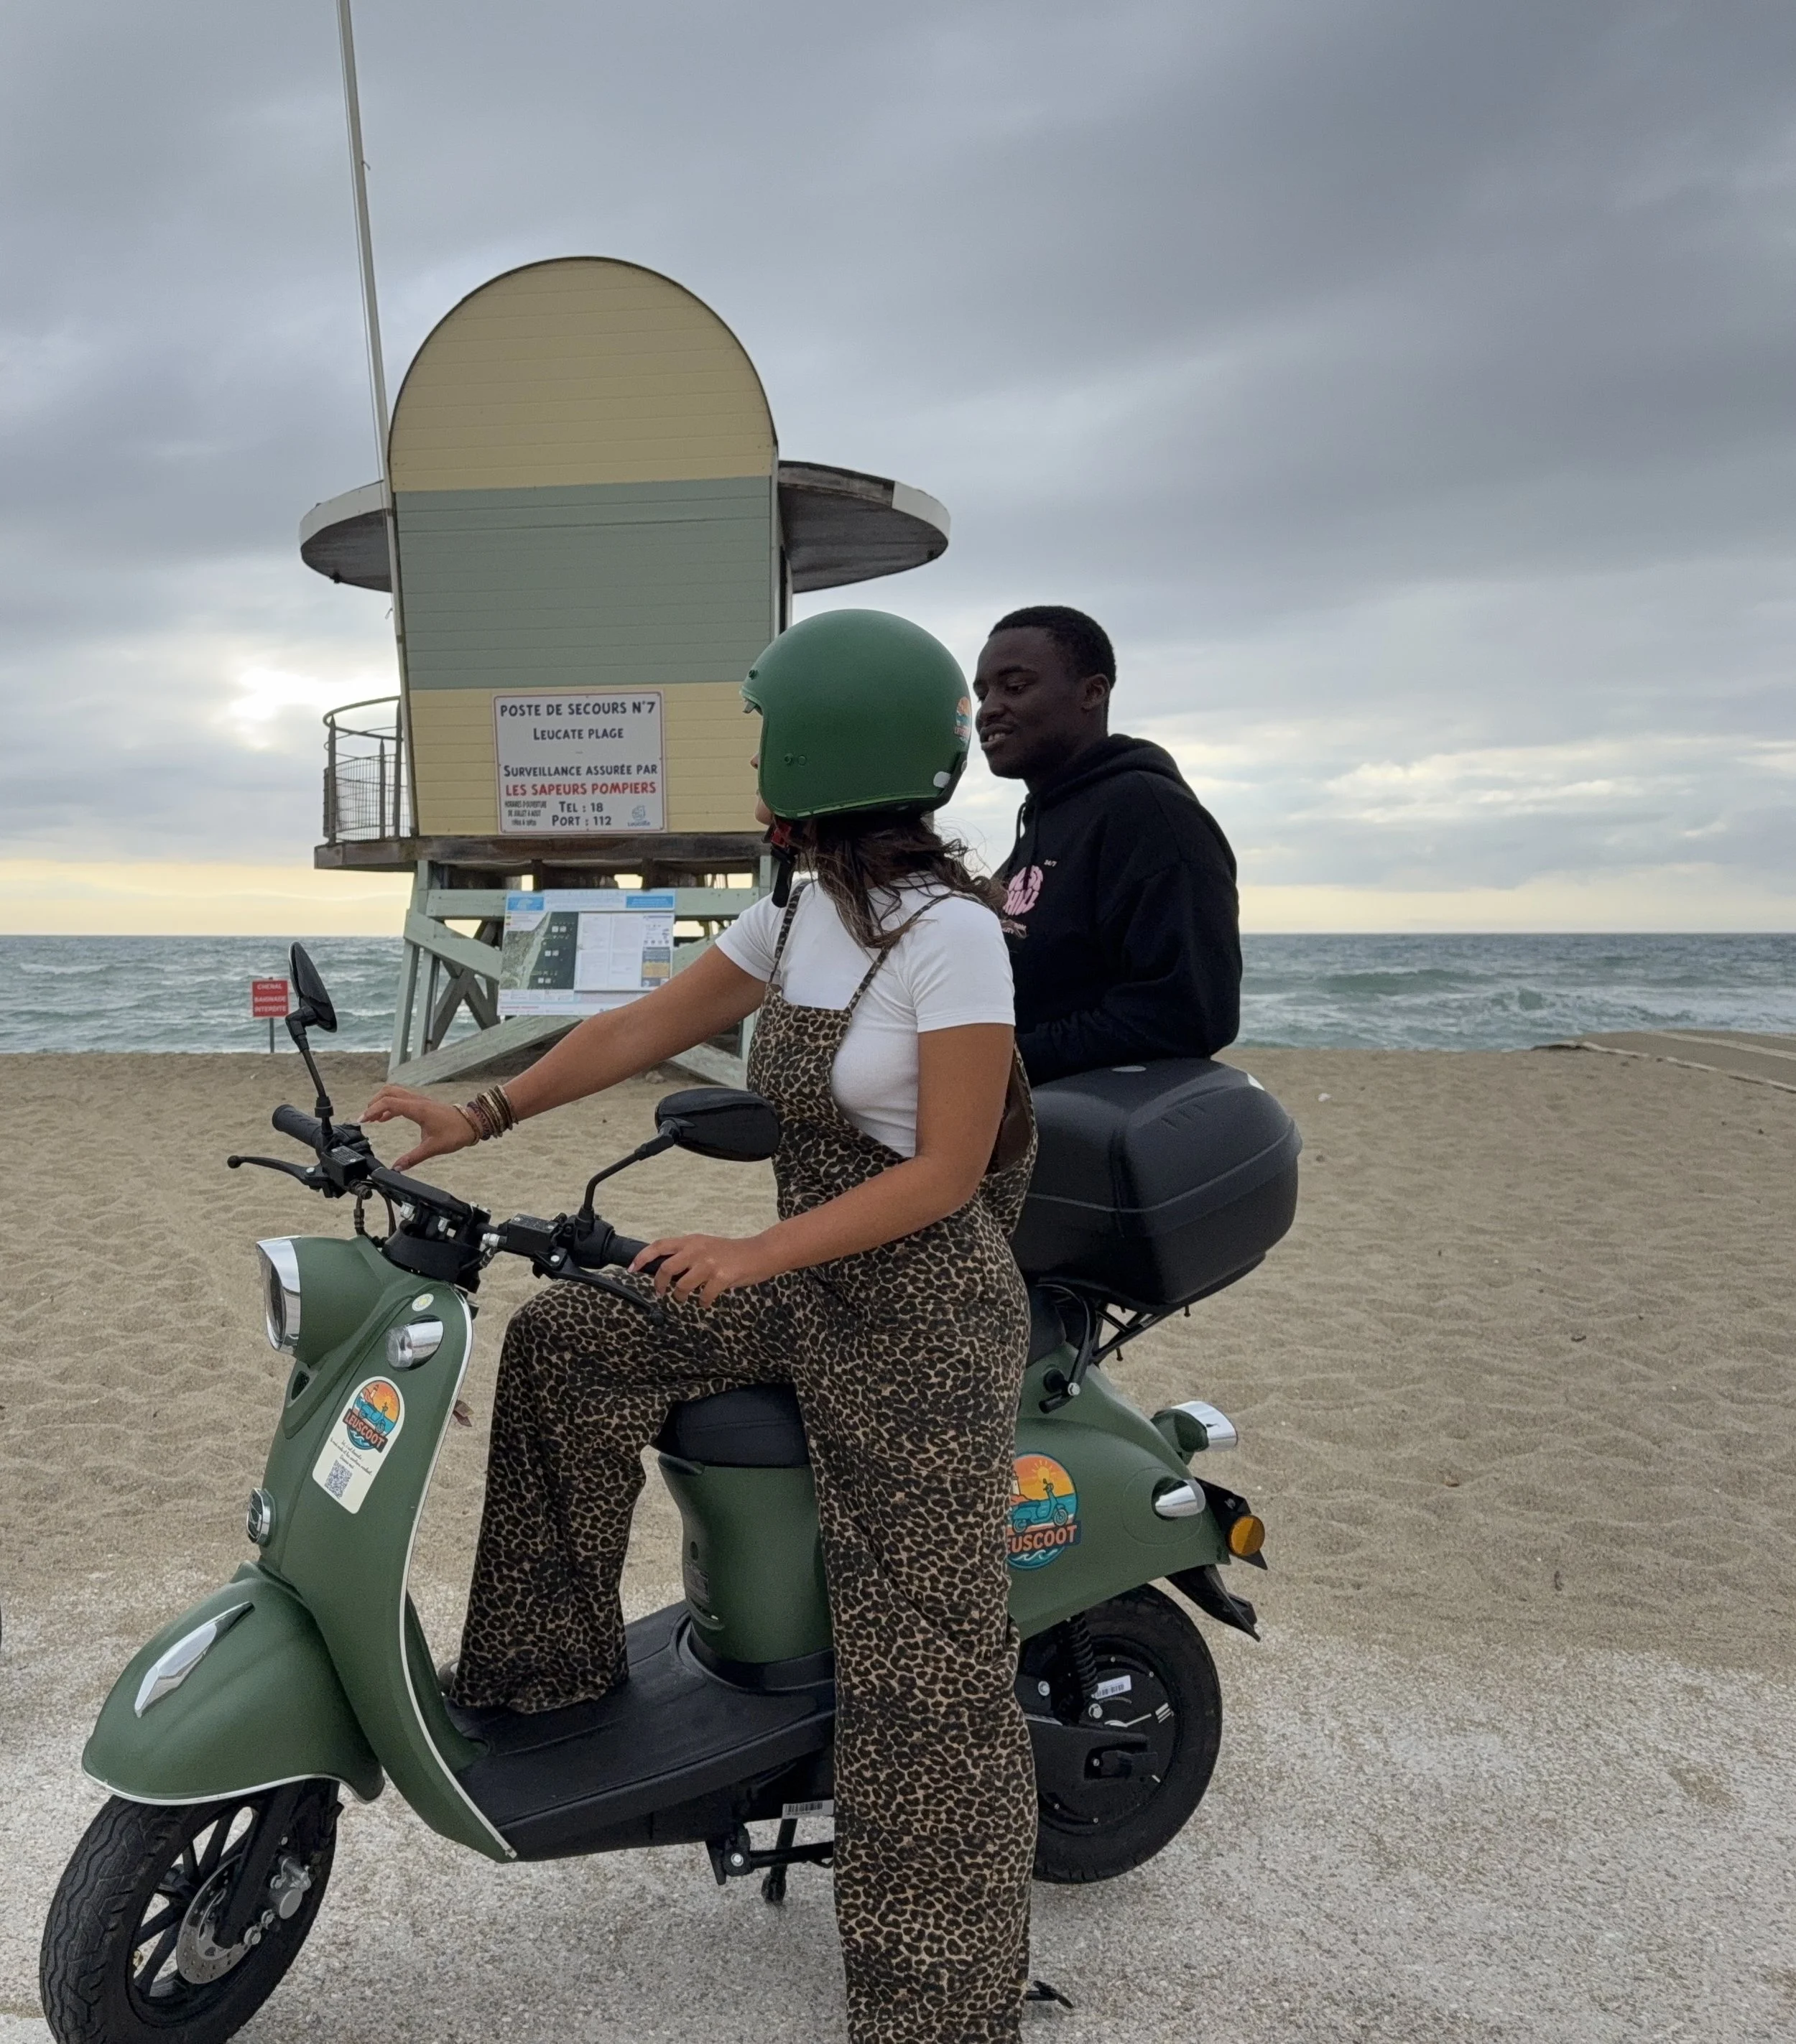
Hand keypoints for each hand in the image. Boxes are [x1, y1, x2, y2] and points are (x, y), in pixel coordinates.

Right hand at [362, 1084, 477, 1170]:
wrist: (472, 1124)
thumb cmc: (455, 1132)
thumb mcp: (432, 1148)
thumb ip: (412, 1158)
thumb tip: (397, 1168)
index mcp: (417, 1109)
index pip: (388, 1103)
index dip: (373, 1110)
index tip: (363, 1121)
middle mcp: (417, 1101)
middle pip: (388, 1092)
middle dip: (374, 1103)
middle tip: (365, 1118)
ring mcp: (420, 1101)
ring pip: (394, 1093)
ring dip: (381, 1103)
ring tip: (372, 1118)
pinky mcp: (423, 1104)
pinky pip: (402, 1100)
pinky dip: (390, 1106)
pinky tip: (385, 1118)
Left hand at [632, 1232, 778, 1305]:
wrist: (760, 1253)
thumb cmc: (732, 1252)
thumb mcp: (706, 1246)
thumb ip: (687, 1254)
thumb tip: (665, 1271)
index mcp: (692, 1241)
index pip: (660, 1245)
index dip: (643, 1257)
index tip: (632, 1268)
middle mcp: (698, 1250)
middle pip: (667, 1268)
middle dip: (660, 1284)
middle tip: (661, 1292)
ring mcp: (710, 1264)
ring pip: (683, 1286)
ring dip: (680, 1296)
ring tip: (685, 1298)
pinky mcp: (722, 1277)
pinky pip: (703, 1297)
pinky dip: (702, 1302)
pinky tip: (706, 1300)